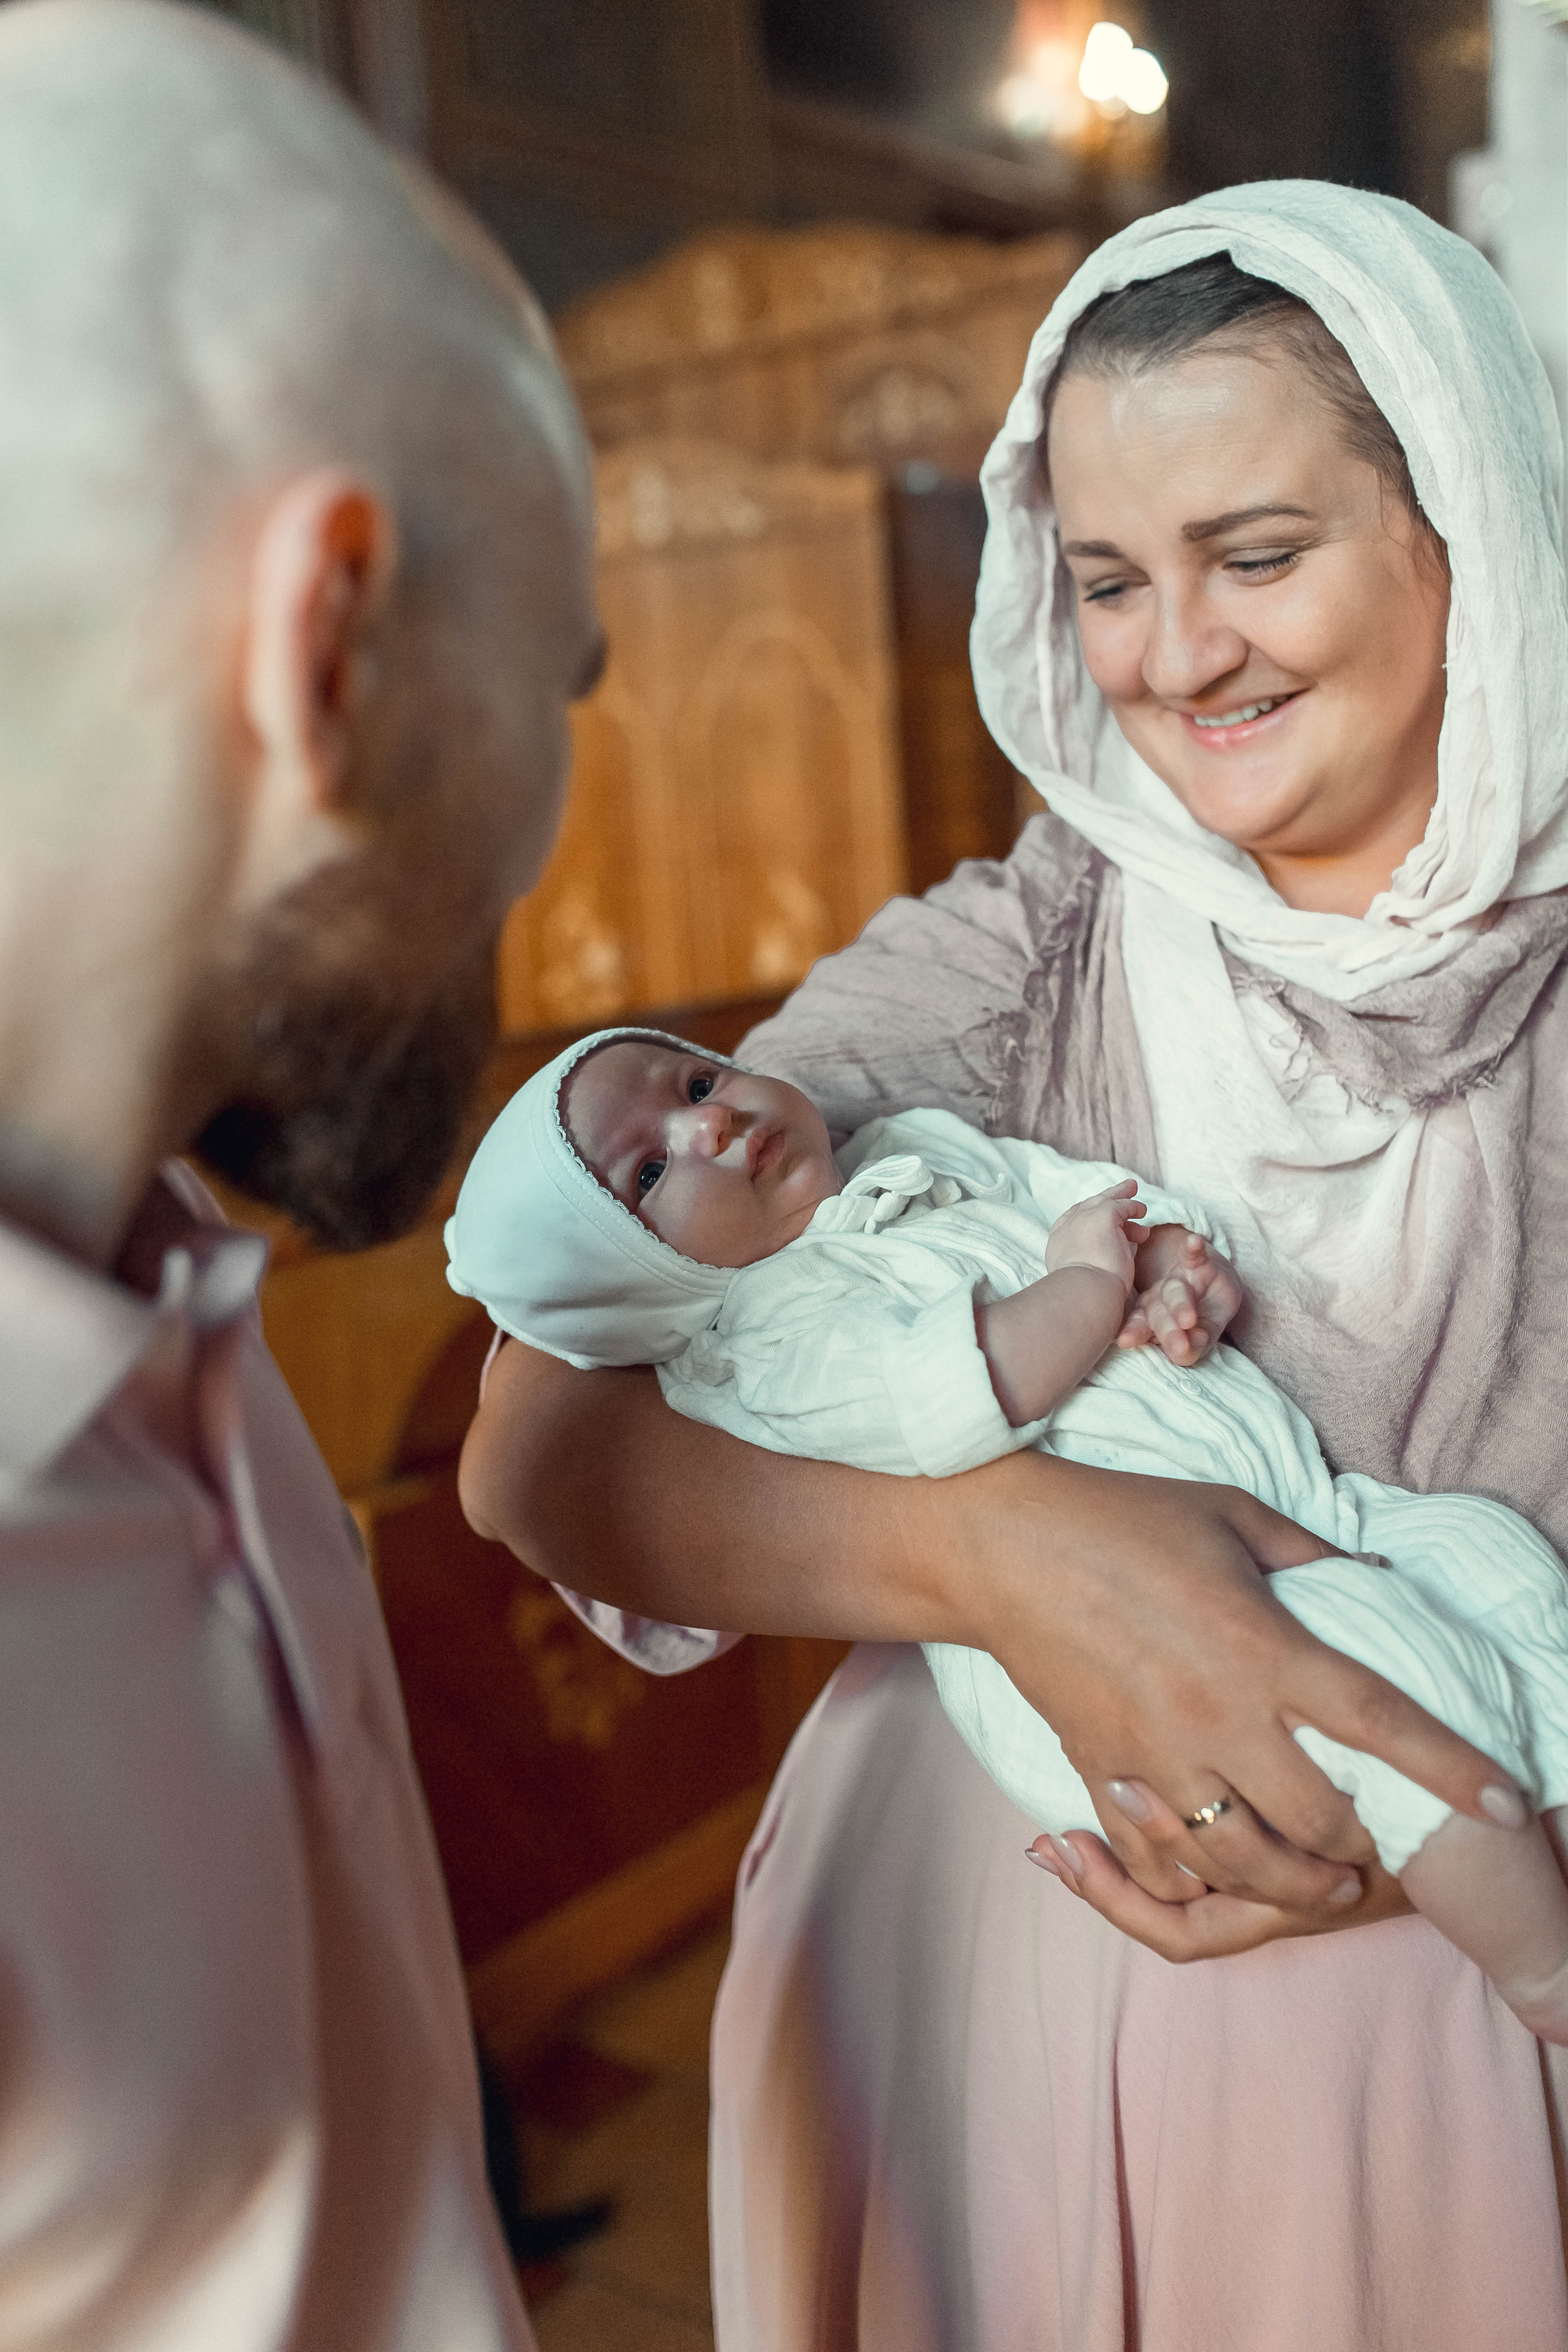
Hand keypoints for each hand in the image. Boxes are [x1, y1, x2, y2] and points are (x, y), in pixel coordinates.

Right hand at [972, 1458, 1524, 1930]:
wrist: (1000, 1546)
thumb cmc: (1122, 1517)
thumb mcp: (1232, 1513)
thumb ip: (1313, 1556)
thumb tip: (1376, 1580)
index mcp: (1260, 1646)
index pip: (1381, 1720)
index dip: (1453, 1769)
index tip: (1509, 1806)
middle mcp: (1216, 1716)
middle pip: (1319, 1821)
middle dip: (1363, 1847)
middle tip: (1383, 1845)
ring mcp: (1155, 1756)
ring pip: (1242, 1862)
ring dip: (1293, 1883)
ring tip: (1321, 1884)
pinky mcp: (1103, 1773)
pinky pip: (1158, 1859)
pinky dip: (1196, 1877)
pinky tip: (1218, 1870)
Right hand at [1044, 1179, 1145, 1290]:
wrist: (1085, 1292)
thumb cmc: (1083, 1295)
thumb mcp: (1076, 1275)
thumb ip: (1083, 1264)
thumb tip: (1097, 1264)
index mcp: (1058, 1242)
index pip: (1070, 1220)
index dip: (1084, 1215)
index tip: (1093, 1215)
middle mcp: (1068, 1227)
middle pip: (1086, 1206)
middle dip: (1102, 1197)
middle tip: (1117, 1191)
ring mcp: (1084, 1219)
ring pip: (1104, 1200)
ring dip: (1120, 1195)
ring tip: (1133, 1190)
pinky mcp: (1104, 1216)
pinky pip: (1123, 1206)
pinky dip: (1133, 1206)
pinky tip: (1142, 1210)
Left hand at [1118, 1225, 1242, 1365]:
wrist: (1215, 1285)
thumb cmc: (1200, 1317)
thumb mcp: (1198, 1337)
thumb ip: (1193, 1347)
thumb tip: (1185, 1355)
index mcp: (1151, 1315)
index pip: (1141, 1324)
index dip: (1136, 1332)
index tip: (1126, 1341)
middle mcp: (1160, 1297)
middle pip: (1157, 1311)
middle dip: (1165, 1329)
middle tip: (1175, 1347)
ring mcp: (1180, 1279)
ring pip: (1175, 1290)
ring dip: (1180, 1304)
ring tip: (1187, 1319)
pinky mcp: (1197, 1262)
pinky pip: (1194, 1255)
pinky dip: (1195, 1249)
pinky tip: (1194, 1242)